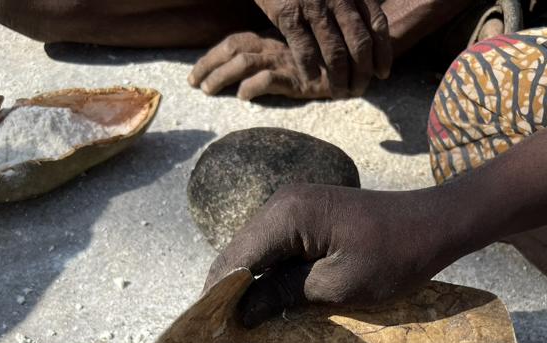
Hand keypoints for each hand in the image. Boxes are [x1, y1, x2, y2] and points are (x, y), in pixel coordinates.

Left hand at [188, 32, 334, 100]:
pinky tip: (243, 97)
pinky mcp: (297, 78)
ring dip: (222, 76)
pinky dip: (252, 87)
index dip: (210, 58)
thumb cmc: (320, 67)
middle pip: (232, 48)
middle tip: (193, 84)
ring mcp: (285, 61)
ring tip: (208, 91)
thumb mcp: (290, 60)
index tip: (194, 76)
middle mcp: (273, 46)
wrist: (353, 69)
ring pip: (244, 62)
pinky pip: (269, 79)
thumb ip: (269, 64)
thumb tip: (240, 81)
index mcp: (269, 40)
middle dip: (208, 65)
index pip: (233, 42)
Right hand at [203, 184, 456, 326]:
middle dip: (228, 292)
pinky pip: (276, 247)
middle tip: (218, 334)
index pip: (235, 259)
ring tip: (237, 324)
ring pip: (256, 251)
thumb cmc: (395, 256)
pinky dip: (269, 273)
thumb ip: (285, 295)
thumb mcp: (338, 286)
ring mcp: (294, 205)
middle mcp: (282, 202)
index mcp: (286, 215)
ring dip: (248, 285)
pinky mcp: (307, 214)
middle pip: (240, 253)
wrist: (436, 225)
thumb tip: (243, 314)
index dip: (218, 296)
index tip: (206, 332)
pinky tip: (266, 301)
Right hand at [254, 0, 390, 96]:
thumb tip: (371, 35)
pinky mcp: (289, 15)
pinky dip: (310, 69)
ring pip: (335, 52)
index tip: (382, 73)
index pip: (377, 24)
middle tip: (360, 89)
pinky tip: (313, 80)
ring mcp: (313, 7)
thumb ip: (353, 3)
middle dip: (362, 72)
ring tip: (340, 92)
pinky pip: (305, 50)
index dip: (383, 52)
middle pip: (359, 44)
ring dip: (339, 78)